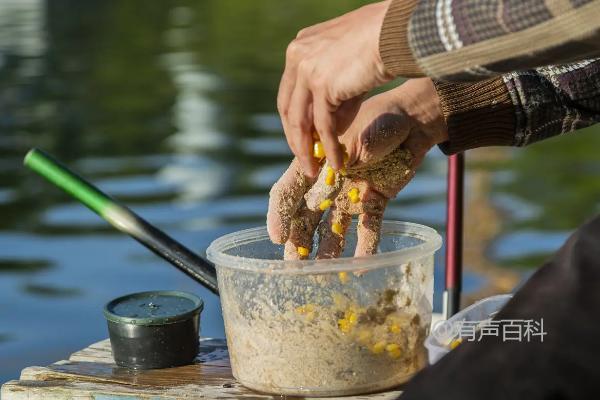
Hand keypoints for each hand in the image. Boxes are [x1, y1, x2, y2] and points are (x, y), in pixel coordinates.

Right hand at [268, 78, 447, 259]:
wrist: (413, 121)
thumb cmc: (381, 119)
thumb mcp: (360, 133)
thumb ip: (351, 154)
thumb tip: (344, 172)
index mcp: (314, 163)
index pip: (288, 191)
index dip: (278, 214)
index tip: (276, 237)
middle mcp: (328, 183)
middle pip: (306, 217)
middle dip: (298, 243)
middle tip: (293, 269)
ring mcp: (350, 195)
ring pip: (333, 228)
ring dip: (328, 252)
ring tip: (324, 274)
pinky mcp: (373, 202)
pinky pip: (368, 228)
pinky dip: (366, 247)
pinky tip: (362, 266)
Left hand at [278, 1, 393, 177]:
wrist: (395, 31)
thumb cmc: (381, 41)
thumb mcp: (349, 66)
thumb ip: (336, 93)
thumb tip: (332, 129)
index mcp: (301, 47)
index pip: (290, 92)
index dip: (294, 119)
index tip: (302, 138)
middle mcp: (298, 57)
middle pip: (288, 108)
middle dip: (296, 138)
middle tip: (304, 159)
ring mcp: (307, 70)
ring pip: (300, 121)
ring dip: (306, 149)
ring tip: (313, 170)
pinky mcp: (322, 84)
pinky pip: (323, 125)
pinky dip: (330, 147)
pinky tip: (336, 162)